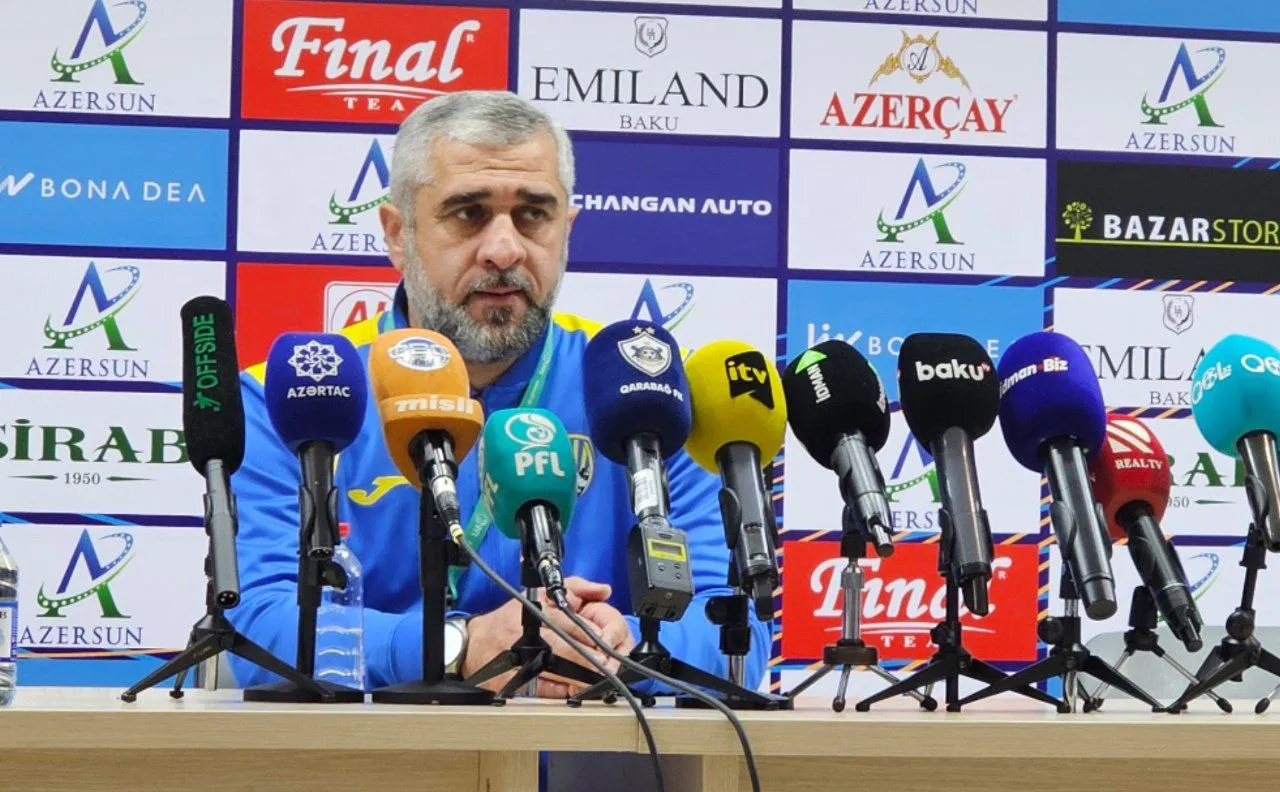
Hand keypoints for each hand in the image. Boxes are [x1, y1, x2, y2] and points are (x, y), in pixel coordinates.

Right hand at [460, 577, 622, 698]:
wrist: (474, 645)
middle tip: (607, 663)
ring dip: (580, 676)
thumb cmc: (508, 620)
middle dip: (589, 657)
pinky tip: (578, 690)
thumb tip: (603, 590)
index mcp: (533, 611)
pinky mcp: (516, 683)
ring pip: (556, 670)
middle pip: (564, 647)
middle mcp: (526, 635)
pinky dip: (564, 691)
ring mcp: (520, 661)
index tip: (607, 641)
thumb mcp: (539, 594)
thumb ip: (574, 587)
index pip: (568, 621)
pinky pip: (545, 689)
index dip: (591, 633)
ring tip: (598, 678)